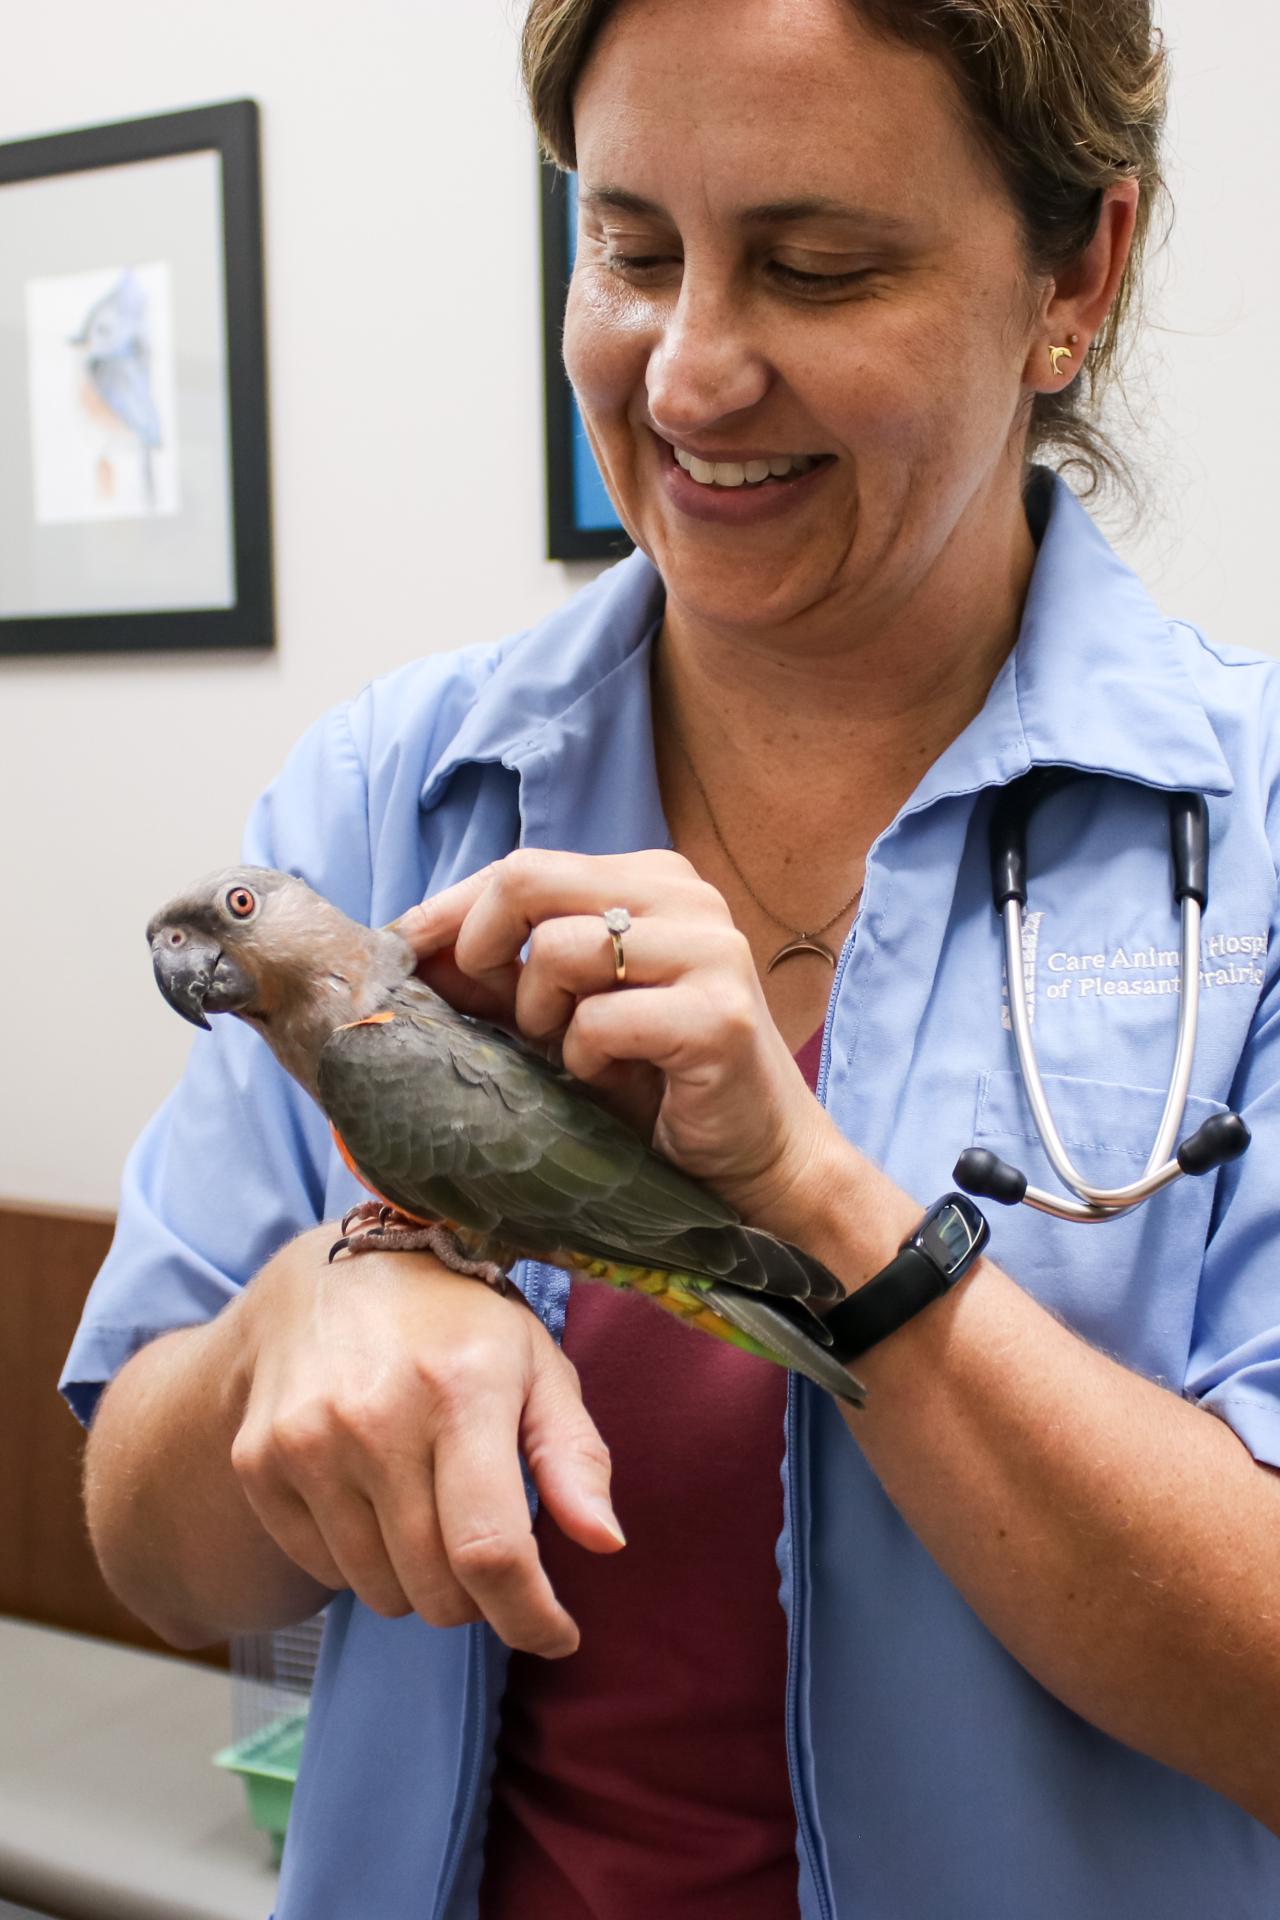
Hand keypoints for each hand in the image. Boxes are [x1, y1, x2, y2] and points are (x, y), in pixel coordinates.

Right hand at [228, 1224, 623, 1656]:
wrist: (338, 1272)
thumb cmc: (459, 1325)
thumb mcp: (538, 1365)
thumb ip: (575, 1455)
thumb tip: (606, 1543)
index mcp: (461, 1389)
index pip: (490, 1550)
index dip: (529, 1616)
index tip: (558, 1634)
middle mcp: (375, 1418)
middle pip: (435, 1586)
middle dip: (479, 1599)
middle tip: (490, 1556)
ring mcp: (307, 1442)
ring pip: (379, 1589)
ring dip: (419, 1581)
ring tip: (432, 1513)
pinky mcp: (260, 1463)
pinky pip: (325, 1569)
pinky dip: (362, 1560)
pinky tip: (376, 1498)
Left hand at [393, 848, 842, 1233]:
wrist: (755, 1160)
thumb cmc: (655, 1086)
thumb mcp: (562, 1020)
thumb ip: (499, 978)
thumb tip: (407, 951)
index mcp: (650, 881)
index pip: (523, 865)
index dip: (451, 910)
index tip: (402, 954)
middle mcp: (686, 897)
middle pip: (530, 880)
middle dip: (483, 949)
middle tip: (498, 1014)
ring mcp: (710, 948)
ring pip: (560, 949)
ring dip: (542, 1017)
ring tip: (576, 1056)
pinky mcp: (719, 1015)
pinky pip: (600, 1020)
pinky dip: (587, 1060)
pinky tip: (616, 1081)